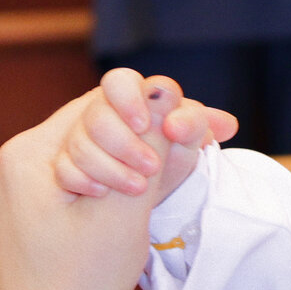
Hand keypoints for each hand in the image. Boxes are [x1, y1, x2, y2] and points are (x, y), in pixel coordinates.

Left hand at [0, 93, 173, 289]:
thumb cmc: (83, 285)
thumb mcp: (126, 209)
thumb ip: (150, 148)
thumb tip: (165, 95)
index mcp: (26, 153)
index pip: (99, 103)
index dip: (146, 115)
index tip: (179, 141)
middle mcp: (20, 159)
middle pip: (100, 119)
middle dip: (151, 131)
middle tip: (204, 141)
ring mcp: (30, 183)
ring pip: (102, 144)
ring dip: (144, 153)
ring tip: (183, 162)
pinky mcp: (45, 204)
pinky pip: (95, 170)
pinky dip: (128, 174)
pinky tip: (159, 179)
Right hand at [53, 68, 238, 200]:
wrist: (141, 208)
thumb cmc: (166, 162)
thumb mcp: (185, 146)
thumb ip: (198, 127)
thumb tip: (227, 124)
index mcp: (130, 100)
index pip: (120, 81)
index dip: (130, 99)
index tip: (148, 124)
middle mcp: (100, 116)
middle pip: (96, 114)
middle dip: (124, 142)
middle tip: (151, 165)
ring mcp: (79, 141)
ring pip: (79, 143)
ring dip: (110, 167)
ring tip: (138, 187)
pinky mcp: (64, 167)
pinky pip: (63, 168)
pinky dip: (83, 181)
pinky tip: (102, 193)